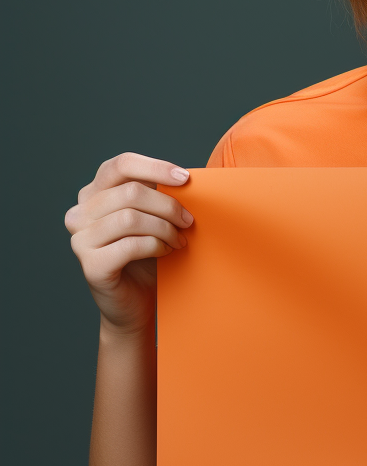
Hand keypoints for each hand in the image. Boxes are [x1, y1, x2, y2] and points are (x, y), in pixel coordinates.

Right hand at [66, 153, 192, 333]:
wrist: (137, 300)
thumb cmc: (147, 254)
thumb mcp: (152, 216)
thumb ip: (157, 194)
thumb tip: (184, 178)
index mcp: (94, 193)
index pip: (121, 164)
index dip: (156, 167)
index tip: (186, 179)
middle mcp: (80, 213)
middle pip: (131, 191)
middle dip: (168, 205)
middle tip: (188, 221)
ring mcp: (80, 239)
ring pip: (130, 217)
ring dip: (164, 228)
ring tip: (178, 239)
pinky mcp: (90, 265)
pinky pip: (131, 245)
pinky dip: (156, 246)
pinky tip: (165, 252)